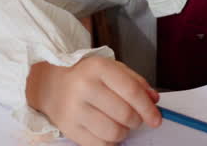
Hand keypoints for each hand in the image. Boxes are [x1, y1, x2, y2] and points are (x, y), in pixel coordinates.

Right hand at [26, 57, 161, 145]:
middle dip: (137, 120)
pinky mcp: (68, 128)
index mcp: (98, 67)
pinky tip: (106, 131)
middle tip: (134, 118)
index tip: (156, 118)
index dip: (148, 108)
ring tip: (118, 123)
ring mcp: (74, 109)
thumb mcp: (111, 69)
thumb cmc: (85, 77)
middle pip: (125, 114)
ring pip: (114, 132)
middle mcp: (84, 86)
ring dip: (123, 132)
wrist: (50, 85)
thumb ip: (135, 82)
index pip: (131, 91)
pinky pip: (100, 145)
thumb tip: (154, 100)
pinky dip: (110, 141)